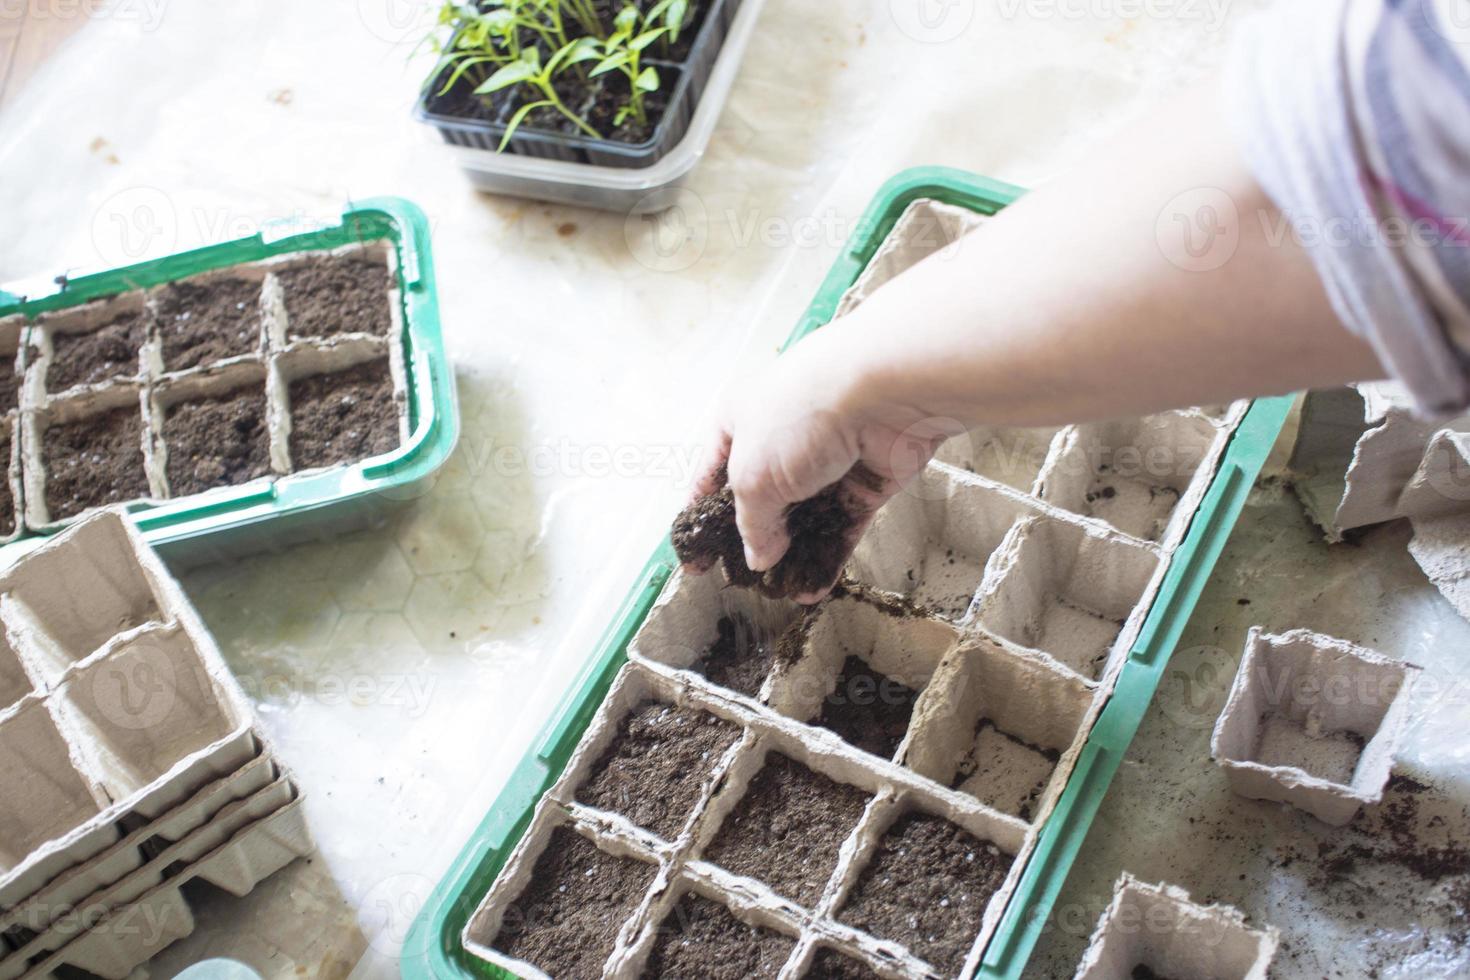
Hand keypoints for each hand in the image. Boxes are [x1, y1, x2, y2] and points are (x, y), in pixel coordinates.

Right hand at [689, 322, 952, 602]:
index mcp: (739, 421)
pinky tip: (815, 588)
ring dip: (795, 556)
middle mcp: (781, 438)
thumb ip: (751, 523)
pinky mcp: (864, 479)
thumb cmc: (798, 417)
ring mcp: (826, 459)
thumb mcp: (751, 475)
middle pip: (762, 499)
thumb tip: (759, 557)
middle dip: (754, 542)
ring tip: (783, 592)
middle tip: (745, 582)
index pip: (710, 476)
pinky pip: (843, 525)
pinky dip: (830, 556)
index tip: (697, 561)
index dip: (702, 520)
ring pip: (805, 517)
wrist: (880, 393)